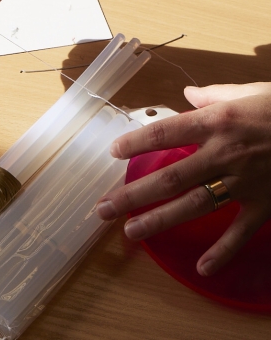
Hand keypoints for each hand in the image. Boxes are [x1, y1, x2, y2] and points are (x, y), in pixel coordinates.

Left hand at [96, 82, 270, 275]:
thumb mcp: (248, 92)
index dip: (136, 142)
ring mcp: (245, 183)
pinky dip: (222, 252)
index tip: (112, 152)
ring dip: (160, 220)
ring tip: (131, 232)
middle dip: (133, 194)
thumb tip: (188, 93)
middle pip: (170, 177)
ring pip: (194, 205)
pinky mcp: (266, 205)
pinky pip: (240, 232)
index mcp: (217, 122)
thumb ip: (214, 95)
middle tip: (104, 207)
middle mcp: (225, 154)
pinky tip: (201, 268)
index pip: (166, 132)